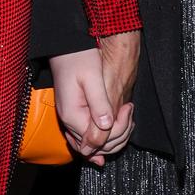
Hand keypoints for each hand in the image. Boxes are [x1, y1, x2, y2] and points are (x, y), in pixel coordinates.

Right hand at [50, 32, 138, 167]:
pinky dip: (101, 136)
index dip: (117, 130)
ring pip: (92, 143)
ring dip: (112, 136)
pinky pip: (86, 135)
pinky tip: (113, 129)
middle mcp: (68, 121)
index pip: (97, 141)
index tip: (127, 108)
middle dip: (117, 134)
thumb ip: (99, 104)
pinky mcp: (73, 114)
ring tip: (126, 114)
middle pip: (95, 146)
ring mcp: (70, 119)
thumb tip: (107, 126)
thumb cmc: (79, 58)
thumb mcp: (92, 78)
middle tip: (129, 110)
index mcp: (73, 115)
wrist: (66, 47)